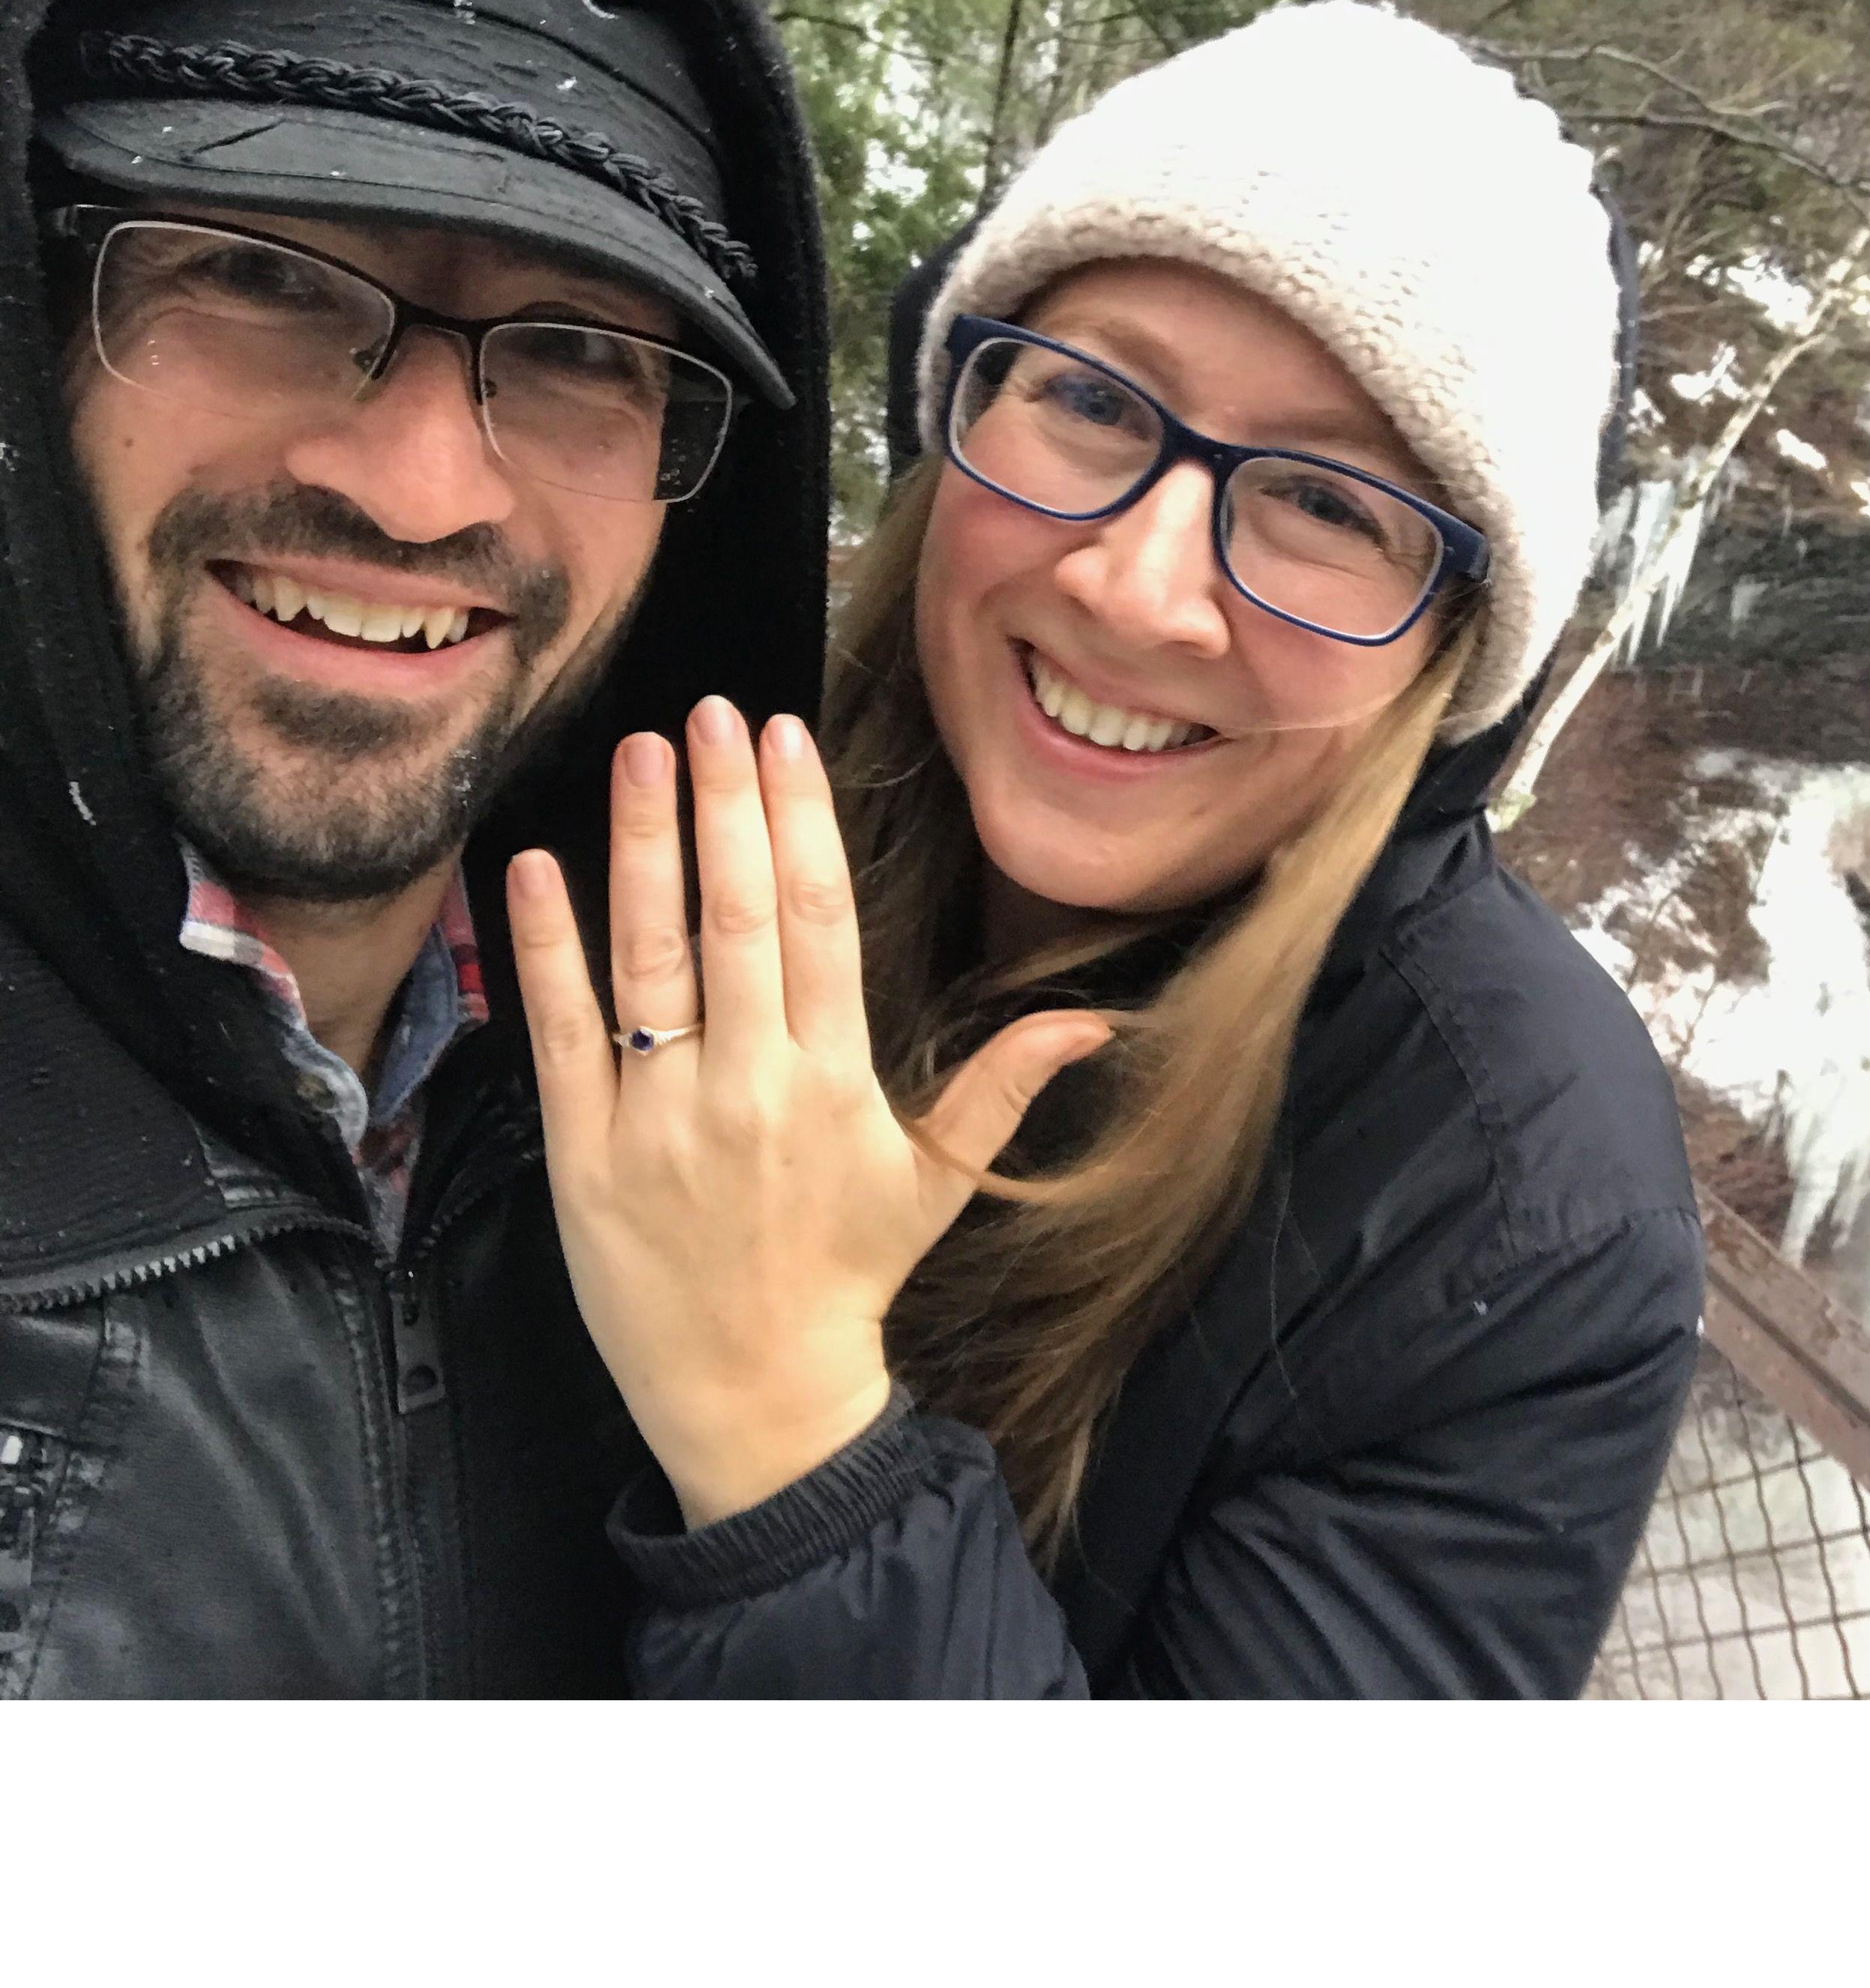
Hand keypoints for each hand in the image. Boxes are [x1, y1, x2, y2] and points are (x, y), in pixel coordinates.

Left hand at [507, 698, 1107, 1529]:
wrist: (757, 1397)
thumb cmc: (851, 1276)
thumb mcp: (940, 1181)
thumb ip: (1006, 1086)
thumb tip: (1094, 1021)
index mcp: (836, 1080)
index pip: (817, 921)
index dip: (799, 821)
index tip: (786, 739)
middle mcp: (750, 1084)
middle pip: (736, 918)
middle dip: (725, 805)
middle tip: (714, 710)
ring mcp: (659, 1116)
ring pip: (649, 957)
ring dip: (644, 846)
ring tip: (642, 752)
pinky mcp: (584, 1152)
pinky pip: (562, 1033)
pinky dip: (544, 948)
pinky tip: (537, 863)